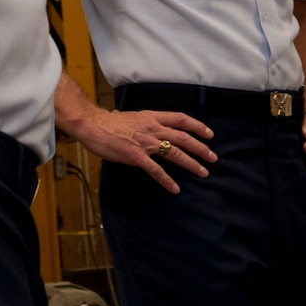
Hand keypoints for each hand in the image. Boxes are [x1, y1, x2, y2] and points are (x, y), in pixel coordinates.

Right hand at [71, 107, 215, 193]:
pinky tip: (175, 188)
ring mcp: (145, 143)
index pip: (181, 119)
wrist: (92, 124)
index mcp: (153, 117)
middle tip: (213, 158)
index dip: (198, 126)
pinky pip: (156, 170)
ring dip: (191, 163)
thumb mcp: (134, 117)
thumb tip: (155, 129)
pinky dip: (167, 180)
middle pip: (184, 137)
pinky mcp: (136, 156)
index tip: (209, 135)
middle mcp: (153, 128)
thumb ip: (147, 123)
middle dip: (201, 148)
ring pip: (175, 153)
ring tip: (203, 172)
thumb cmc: (110, 122)